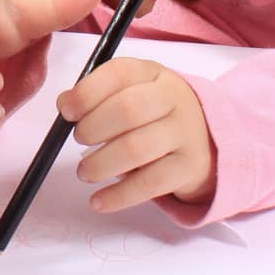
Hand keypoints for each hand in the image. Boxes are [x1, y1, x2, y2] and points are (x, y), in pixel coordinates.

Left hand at [59, 58, 216, 212]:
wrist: (209, 138)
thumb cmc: (157, 114)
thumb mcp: (134, 91)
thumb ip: (100, 95)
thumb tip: (65, 104)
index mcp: (153, 73)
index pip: (119, 73)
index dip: (87, 92)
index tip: (66, 110)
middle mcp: (174, 98)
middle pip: (128, 109)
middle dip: (93, 128)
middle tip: (79, 140)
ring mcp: (185, 133)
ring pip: (136, 149)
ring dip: (100, 164)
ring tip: (85, 173)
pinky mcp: (189, 167)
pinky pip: (149, 184)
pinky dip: (117, 196)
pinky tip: (98, 201)